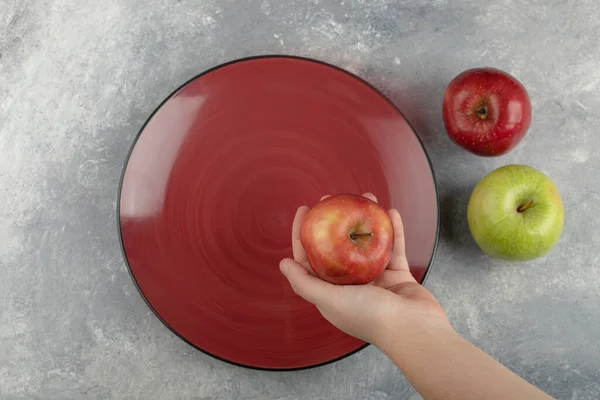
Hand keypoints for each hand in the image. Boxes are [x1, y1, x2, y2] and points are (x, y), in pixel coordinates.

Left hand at [279, 193, 449, 345]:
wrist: (413, 329)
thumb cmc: (370, 317)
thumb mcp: (330, 300)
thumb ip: (305, 283)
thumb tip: (283, 264)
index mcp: (332, 292)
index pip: (311, 259)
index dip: (304, 234)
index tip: (305, 210)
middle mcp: (351, 285)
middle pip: (339, 246)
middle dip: (336, 220)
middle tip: (334, 198)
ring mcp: (376, 279)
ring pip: (368, 242)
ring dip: (367, 220)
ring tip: (366, 198)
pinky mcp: (397, 275)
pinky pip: (394, 247)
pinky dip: (393, 230)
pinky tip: (390, 212)